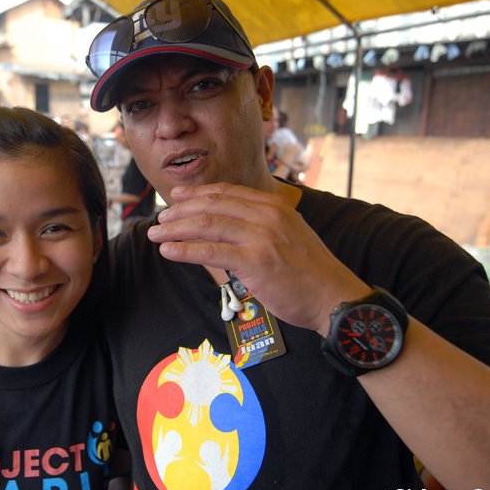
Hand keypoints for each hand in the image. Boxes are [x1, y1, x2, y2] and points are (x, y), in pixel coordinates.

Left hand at [146, 183, 369, 335]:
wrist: (334, 297)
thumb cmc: (310, 273)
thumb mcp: (290, 235)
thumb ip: (263, 225)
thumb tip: (230, 226)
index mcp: (274, 206)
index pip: (227, 192)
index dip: (197, 194)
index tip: (176, 197)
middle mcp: (267, 215)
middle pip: (212, 205)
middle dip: (180, 210)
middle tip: (160, 218)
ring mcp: (261, 236)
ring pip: (207, 225)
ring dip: (176, 229)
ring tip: (156, 234)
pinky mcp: (255, 260)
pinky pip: (210, 251)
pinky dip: (184, 250)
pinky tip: (168, 251)